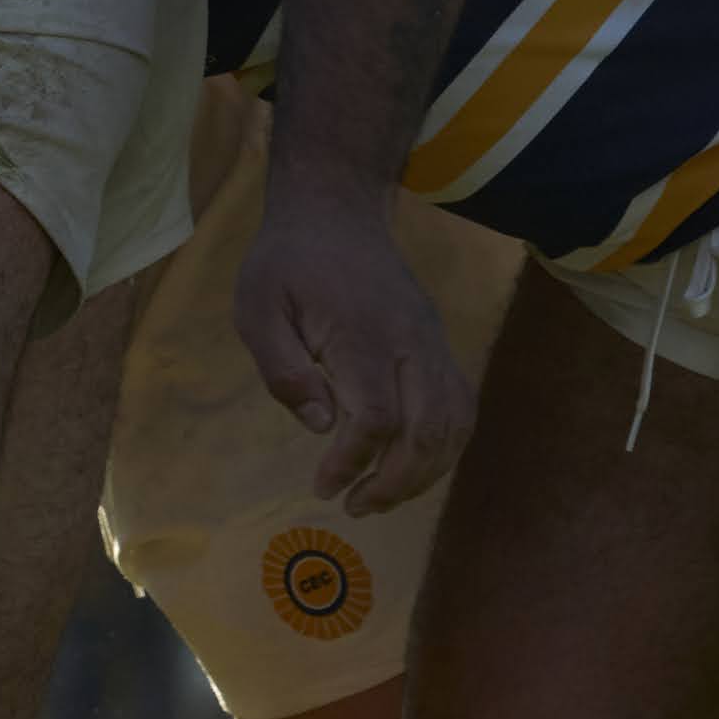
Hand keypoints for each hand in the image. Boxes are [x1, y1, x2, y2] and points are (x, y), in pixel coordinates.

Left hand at [231, 186, 473, 514]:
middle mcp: (410, 341)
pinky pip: (460, 404)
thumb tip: (322, 424)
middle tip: (355, 506)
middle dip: (396, 482)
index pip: (375, 417)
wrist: (336, 212)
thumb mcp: (257, 307)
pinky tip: (411, 467)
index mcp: (363, 334)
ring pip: (454, 422)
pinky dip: (445, 446)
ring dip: (425, 472)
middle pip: (427, 429)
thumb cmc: (287, 263)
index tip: (322, 487)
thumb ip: (283, 368)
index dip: (353, 462)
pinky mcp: (437, 344)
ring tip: (381, 496)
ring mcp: (432, 342)